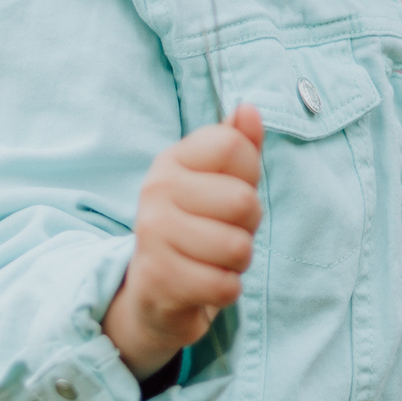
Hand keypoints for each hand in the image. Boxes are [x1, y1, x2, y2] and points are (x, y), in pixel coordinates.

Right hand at [104, 103, 264, 377]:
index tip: (229, 192)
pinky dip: (226, 290)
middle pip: (244, 201)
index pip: (234, 146)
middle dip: (247, 226)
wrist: (155, 291)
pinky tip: (204, 284)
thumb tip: (248, 109)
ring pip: (237, 247)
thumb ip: (239, 143)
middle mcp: (155, 190)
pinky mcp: (158, 279)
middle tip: (222, 233)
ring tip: (213, 259)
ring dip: (237, 261)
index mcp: (172, 158)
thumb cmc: (200, 226)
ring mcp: (152, 234)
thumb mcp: (221, 181)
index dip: (249, 175)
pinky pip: (225, 286)